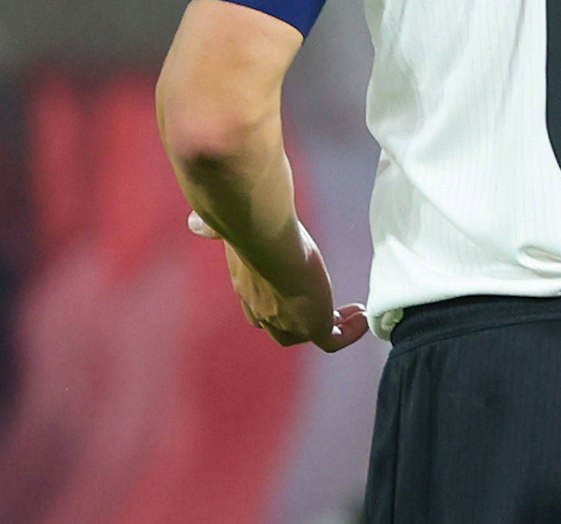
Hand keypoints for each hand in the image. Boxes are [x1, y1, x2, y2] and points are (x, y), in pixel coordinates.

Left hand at [189, 210, 368, 351]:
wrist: (265, 239)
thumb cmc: (249, 232)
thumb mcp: (229, 232)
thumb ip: (214, 230)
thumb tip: (194, 223)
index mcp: (247, 292)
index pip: (262, 310)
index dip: (281, 305)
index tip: (302, 288)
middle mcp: (264, 314)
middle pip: (285, 331)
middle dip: (305, 320)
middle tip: (329, 308)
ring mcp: (289, 323)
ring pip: (310, 336)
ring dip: (331, 325)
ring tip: (352, 313)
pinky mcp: (313, 325)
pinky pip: (333, 340)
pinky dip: (349, 333)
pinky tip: (363, 318)